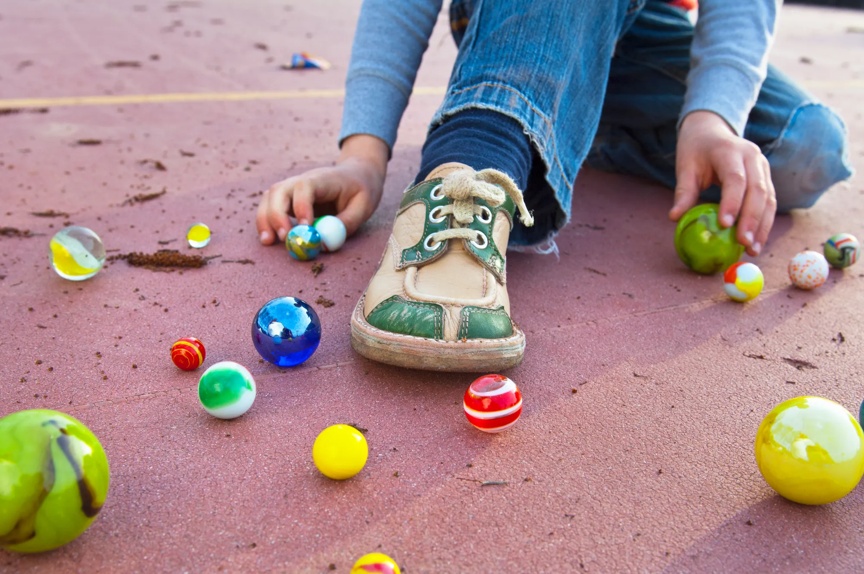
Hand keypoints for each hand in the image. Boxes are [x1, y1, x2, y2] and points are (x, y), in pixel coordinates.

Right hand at [256, 135, 388, 244]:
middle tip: (283, 238)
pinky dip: (266, 222)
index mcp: (323, 179)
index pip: (304, 187)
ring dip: (265, 219)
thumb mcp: (363, 207)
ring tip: (268, 241)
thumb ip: (346, 224)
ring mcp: (292, 189)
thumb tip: (325, 244)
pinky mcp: (288, 200)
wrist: (356, 175)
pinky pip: (270, 207)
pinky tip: (269, 239)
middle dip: (276, 215)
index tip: (305, 227)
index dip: (301, 206)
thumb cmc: (361, 190)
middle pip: (279, 191)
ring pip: (269, 198)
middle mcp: (302, 181)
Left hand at [669, 111, 775, 255]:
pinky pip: (770, 201)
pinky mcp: (767, 177)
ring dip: (763, 226)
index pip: (735, 179)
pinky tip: (757, 241)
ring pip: (769, 198)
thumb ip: (683, 191)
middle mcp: (752, 157)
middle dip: (752, 220)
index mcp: (730, 151)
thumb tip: (674, 218)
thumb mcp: (685, 167)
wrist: (712, 129)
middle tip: (744, 244)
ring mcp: (763, 166)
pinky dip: (764, 222)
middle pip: (758, 191)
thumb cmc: (695, 150)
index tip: (725, 225)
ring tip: (753, 250)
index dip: (732, 202)